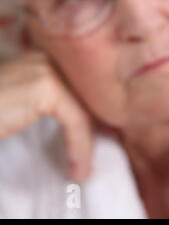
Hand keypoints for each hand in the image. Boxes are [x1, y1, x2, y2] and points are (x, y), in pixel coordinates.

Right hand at [0, 51, 91, 180]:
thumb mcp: (19, 105)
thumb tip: (82, 119)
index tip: (91, 142)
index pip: (79, 88)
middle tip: (89, 157)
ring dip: (86, 142)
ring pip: (84, 109)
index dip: (90, 115)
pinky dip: (80, 146)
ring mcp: (45, 67)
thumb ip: (43, 102)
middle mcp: (44, 56)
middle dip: (92, 127)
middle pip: (85, 96)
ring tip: (81, 168)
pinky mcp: (45, 86)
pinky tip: (77, 167)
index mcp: (39, 58)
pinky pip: (76, 120)